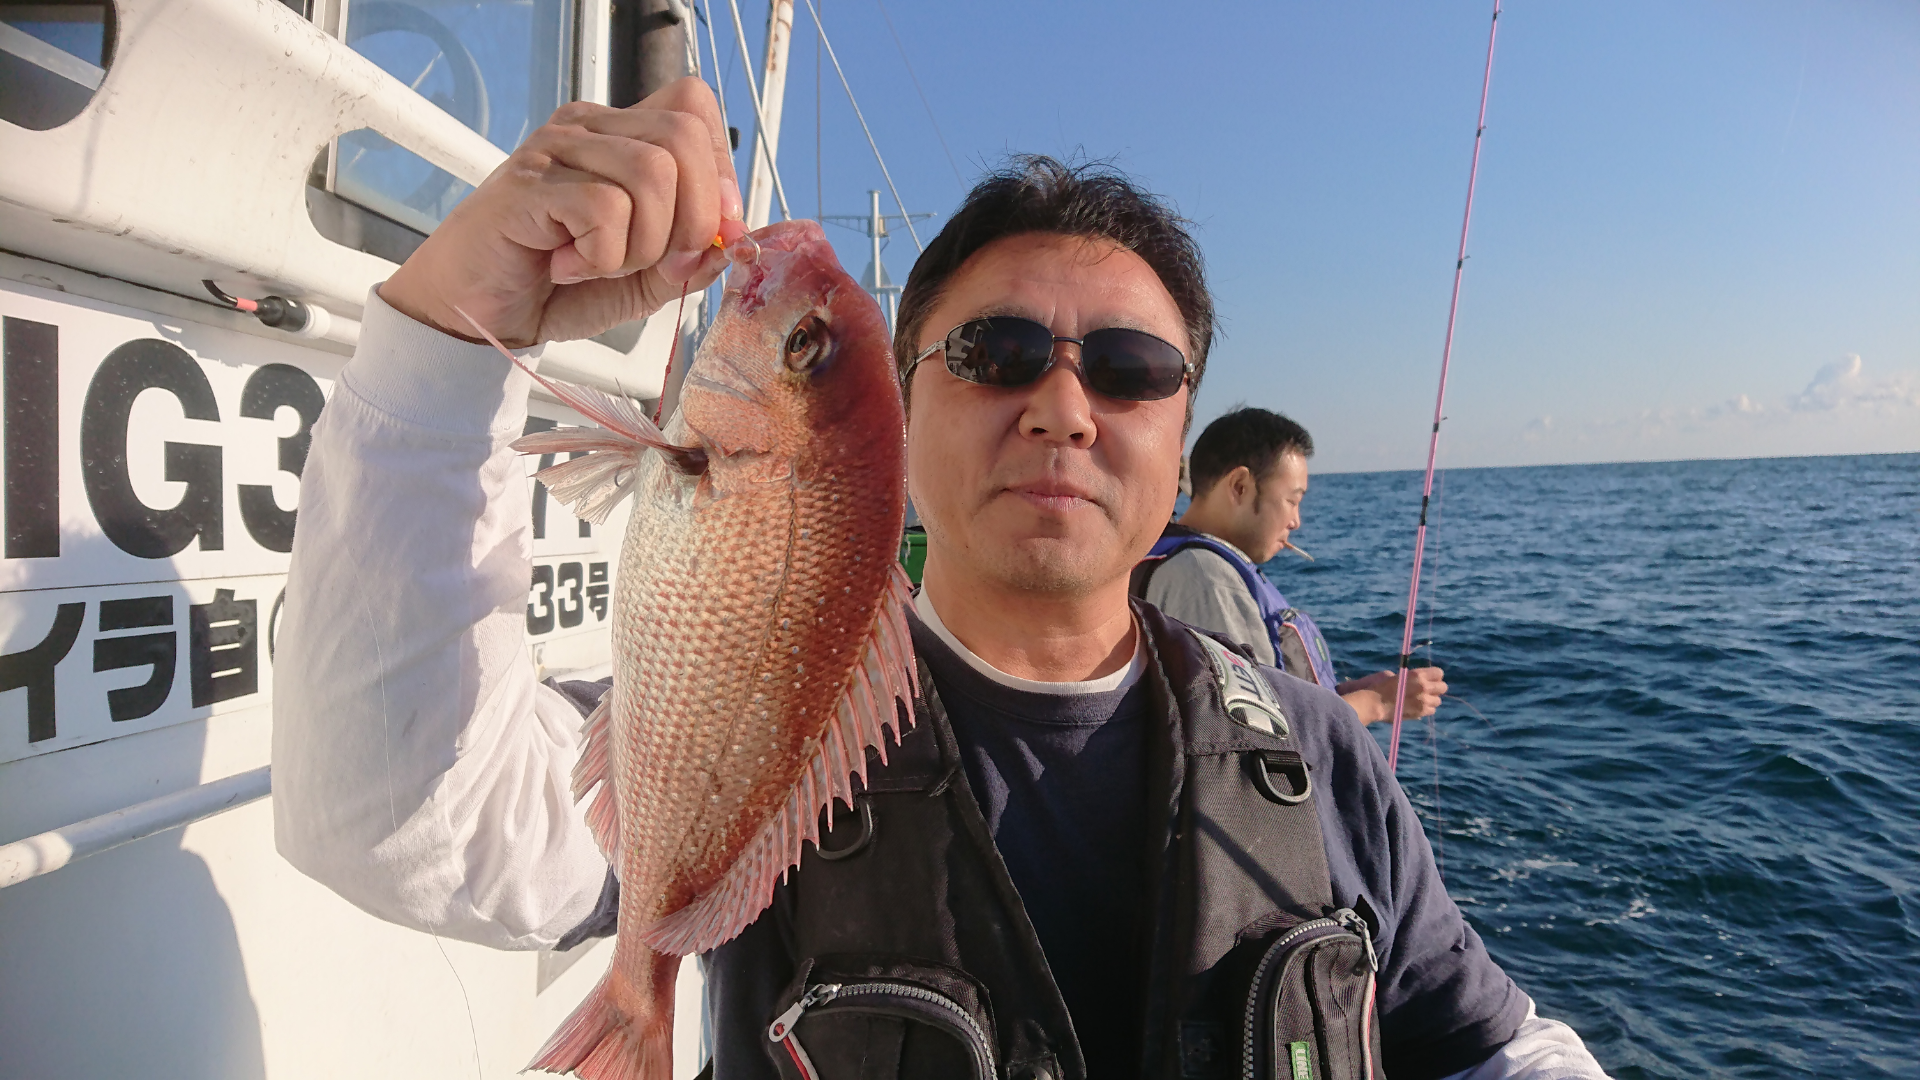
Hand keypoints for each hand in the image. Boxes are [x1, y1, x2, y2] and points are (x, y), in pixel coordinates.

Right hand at [380, 76, 745, 347]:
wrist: (478, 315)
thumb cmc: (554, 286)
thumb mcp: (644, 278)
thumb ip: (690, 258)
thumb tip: (732, 240)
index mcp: (621, 135)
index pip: (695, 109)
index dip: (719, 171)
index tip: (708, 231)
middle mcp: (589, 129)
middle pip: (683, 138)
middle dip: (692, 218)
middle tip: (655, 261)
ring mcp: (556, 150)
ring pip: (651, 173)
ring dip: (643, 244)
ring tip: (601, 263)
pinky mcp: (529, 185)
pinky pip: (605, 210)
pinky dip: (601, 256)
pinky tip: (567, 265)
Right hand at [1336, 667, 1447, 723]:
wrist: (1375, 703)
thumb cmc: (1382, 687)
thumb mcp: (1397, 676)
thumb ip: (1412, 678)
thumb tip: (1419, 682)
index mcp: (1417, 674)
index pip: (1439, 673)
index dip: (1434, 676)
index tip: (1428, 679)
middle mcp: (1424, 687)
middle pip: (1443, 687)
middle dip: (1436, 689)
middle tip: (1427, 691)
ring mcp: (1423, 701)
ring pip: (1438, 701)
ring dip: (1431, 700)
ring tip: (1420, 700)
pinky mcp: (1421, 712)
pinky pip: (1431, 711)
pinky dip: (1426, 710)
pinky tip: (1417, 708)